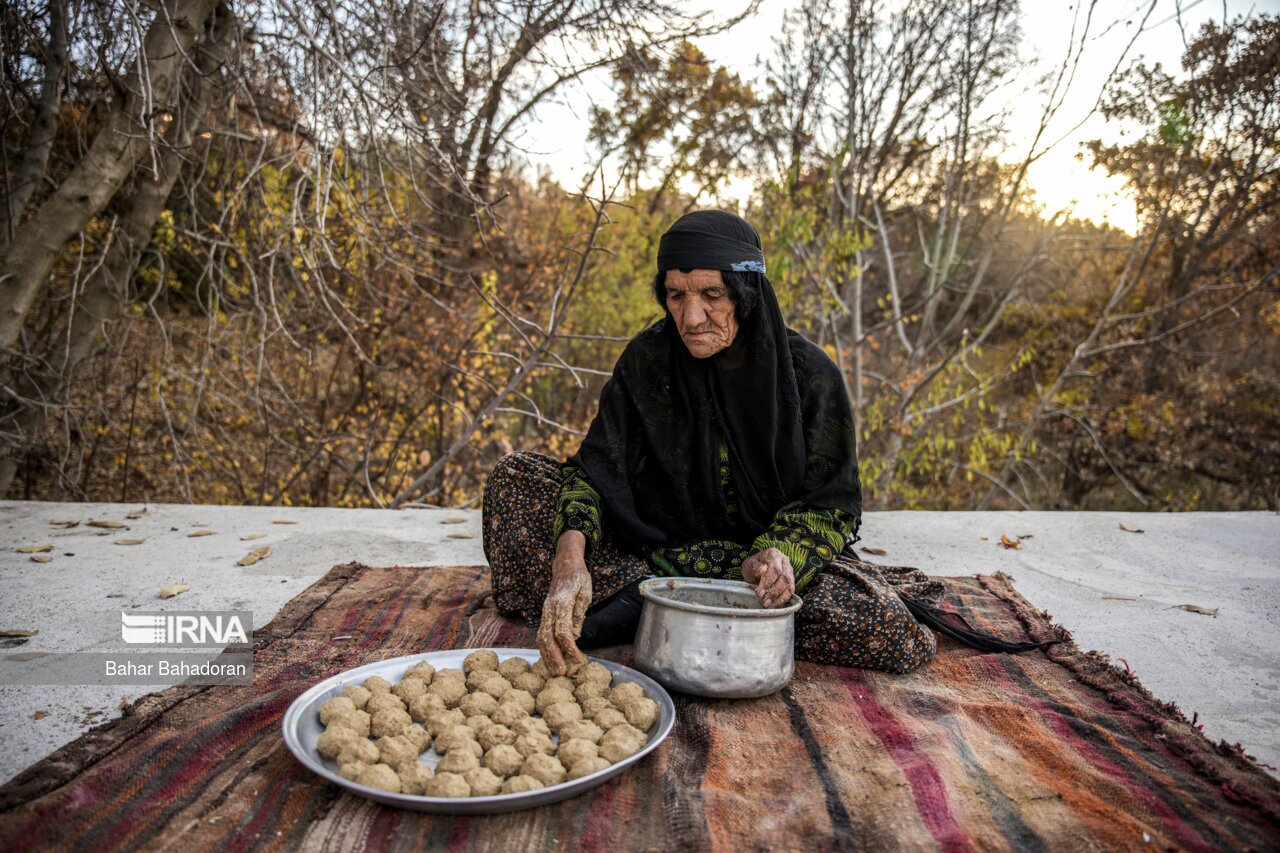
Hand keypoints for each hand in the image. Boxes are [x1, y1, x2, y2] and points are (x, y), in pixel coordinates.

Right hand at [537, 532, 591, 675]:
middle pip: (547, 637)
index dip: (569, 647)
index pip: (562, 630)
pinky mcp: (545, 614)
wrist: (564, 564)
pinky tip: (550, 658)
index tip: (579, 659)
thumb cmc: (578, 577)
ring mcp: (545, 612)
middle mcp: (549, 609)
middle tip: (562, 673)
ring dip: (547, 655)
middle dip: (554, 657)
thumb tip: (576, 632)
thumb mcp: (586, 591)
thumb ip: (580, 611)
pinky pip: (541, 633)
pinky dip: (544, 648)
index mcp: (561, 603)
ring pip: (541, 637)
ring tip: (555, 670)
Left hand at [740, 547, 794, 608]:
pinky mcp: (791, 580)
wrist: (756, 569)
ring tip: (769, 605)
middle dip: (774, 592)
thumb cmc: (752, 567)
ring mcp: (789, 571)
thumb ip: (755, 567)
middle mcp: (784, 561)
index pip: (775, 569)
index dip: (768, 582)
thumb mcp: (749, 565)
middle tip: (764, 601)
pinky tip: (775, 605)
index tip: (760, 592)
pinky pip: (790, 591)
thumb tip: (763, 570)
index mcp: (774, 554)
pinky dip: (783, 599)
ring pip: (789, 586)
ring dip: (779, 598)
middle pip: (784, 578)